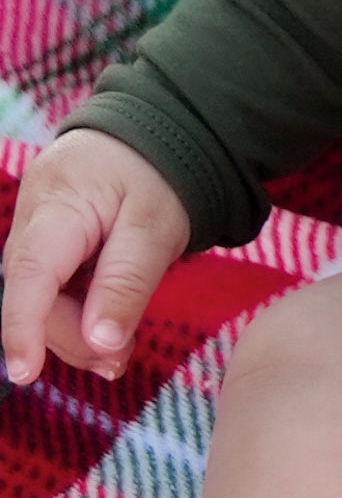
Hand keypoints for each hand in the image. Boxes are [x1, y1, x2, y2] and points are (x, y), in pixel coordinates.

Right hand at [1, 126, 192, 384]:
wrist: (163, 124)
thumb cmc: (163, 168)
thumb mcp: (157, 223)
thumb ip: (127, 282)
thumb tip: (100, 343)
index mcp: (57, 203)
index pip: (30, 276)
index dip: (22, 329)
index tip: (25, 373)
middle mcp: (32, 217)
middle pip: (36, 295)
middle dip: (72, 336)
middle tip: (117, 362)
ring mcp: (36, 227)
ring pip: (42, 295)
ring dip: (75, 328)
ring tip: (118, 351)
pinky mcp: (48, 237)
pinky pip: (52, 283)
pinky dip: (77, 308)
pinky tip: (105, 324)